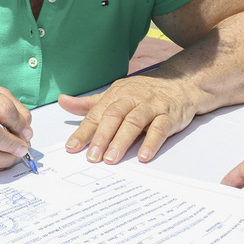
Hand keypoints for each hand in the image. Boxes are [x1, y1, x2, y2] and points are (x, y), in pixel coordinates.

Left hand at [59, 74, 198, 163]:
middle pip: (113, 116)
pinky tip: (143, 156)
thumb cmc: (144, 93)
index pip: (96, 114)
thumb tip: (62, 101)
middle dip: (101, 137)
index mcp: (116, 94)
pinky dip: (151, 143)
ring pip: (134, 122)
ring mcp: (151, 106)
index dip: (84, 131)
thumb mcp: (115, 94)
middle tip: (92, 157)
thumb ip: (89, 103)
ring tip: (111, 159)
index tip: (72, 147)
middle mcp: (132, 98)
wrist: (181, 84)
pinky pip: (159, 129)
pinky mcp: (169, 116)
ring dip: (122, 141)